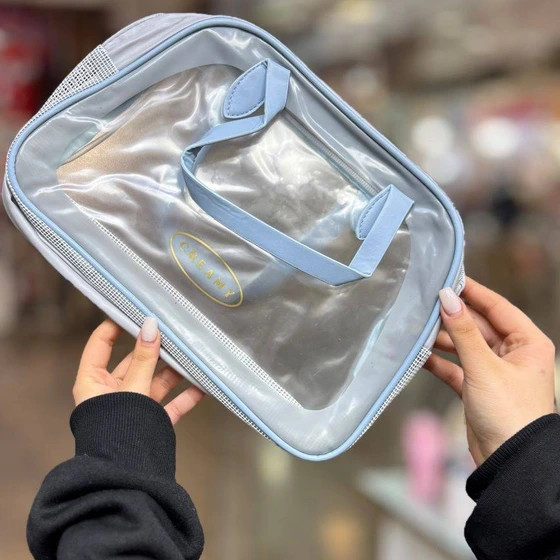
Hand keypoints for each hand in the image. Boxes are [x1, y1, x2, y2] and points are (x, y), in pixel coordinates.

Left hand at [73, 317, 204, 423]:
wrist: (125, 479)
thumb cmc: (117, 430)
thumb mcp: (130, 388)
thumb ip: (143, 358)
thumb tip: (150, 324)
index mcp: (93, 382)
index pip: (101, 344)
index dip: (116, 324)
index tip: (135, 307)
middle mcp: (113, 392)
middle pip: (135, 361)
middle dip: (156, 347)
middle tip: (173, 328)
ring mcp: (134, 407)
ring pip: (156, 381)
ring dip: (175, 369)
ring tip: (193, 352)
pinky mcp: (153, 422)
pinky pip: (171, 403)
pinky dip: (186, 394)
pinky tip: (204, 383)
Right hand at [425, 277, 555, 465]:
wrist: (510, 462)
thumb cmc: (510, 413)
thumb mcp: (485, 367)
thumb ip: (463, 331)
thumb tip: (447, 298)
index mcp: (528, 344)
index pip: (498, 307)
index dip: (473, 292)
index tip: (448, 278)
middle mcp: (513, 354)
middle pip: (478, 326)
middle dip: (453, 316)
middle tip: (426, 302)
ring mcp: (494, 372)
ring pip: (465, 346)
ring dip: (443, 339)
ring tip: (418, 328)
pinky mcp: (477, 389)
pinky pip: (456, 368)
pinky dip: (439, 362)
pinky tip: (420, 356)